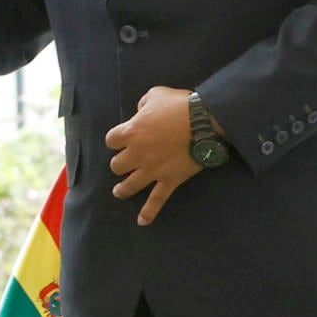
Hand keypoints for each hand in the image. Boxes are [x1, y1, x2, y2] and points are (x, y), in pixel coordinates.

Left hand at [104, 86, 202, 225]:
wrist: (205, 121)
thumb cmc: (180, 104)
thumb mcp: (156, 94)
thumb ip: (143, 104)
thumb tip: (141, 112)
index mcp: (131, 132)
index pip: (111, 140)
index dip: (116, 139)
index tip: (121, 139)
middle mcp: (137, 153)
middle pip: (117, 165)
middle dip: (120, 163)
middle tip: (124, 163)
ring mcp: (152, 169)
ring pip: (130, 185)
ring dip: (123, 189)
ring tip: (119, 191)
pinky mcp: (169, 180)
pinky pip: (156, 200)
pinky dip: (149, 212)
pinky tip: (142, 221)